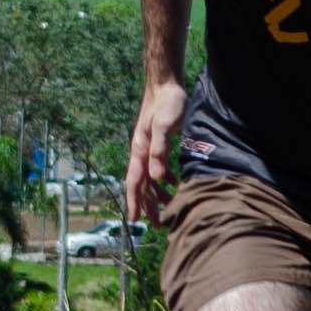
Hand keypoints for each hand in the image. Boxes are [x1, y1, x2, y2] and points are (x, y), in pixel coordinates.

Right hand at [121, 81, 189, 224]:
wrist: (166, 86)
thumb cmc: (166, 104)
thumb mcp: (164, 127)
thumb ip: (159, 151)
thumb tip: (156, 177)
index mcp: (140, 150)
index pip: (135, 182)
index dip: (135, 202)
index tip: (135, 220)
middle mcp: (142, 152)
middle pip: (143, 185)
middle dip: (148, 205)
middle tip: (158, 224)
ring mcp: (150, 148)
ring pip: (151, 178)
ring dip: (158, 193)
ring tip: (169, 207)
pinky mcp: (159, 144)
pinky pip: (159, 167)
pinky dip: (166, 179)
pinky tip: (175, 183)